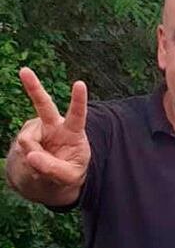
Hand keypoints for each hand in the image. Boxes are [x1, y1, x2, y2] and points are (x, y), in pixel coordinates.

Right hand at [13, 67, 89, 186]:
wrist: (52, 176)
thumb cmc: (69, 171)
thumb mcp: (70, 176)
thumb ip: (55, 169)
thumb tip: (31, 155)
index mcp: (73, 132)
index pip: (78, 115)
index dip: (78, 100)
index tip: (80, 84)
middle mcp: (54, 126)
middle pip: (44, 105)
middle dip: (34, 88)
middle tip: (24, 70)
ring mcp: (36, 130)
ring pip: (28, 141)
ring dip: (33, 157)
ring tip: (44, 165)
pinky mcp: (24, 136)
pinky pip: (22, 150)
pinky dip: (27, 161)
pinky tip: (35, 162)